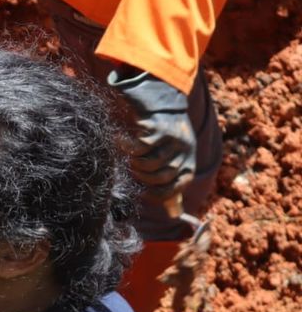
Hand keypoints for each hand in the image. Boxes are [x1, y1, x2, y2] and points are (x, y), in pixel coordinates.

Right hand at [107, 66, 195, 199]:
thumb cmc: (161, 133)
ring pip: (150, 164)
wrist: (159, 97)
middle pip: (160, 178)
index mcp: (189, 162)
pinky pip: (139, 148)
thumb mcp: (171, 159)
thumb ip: (171, 184)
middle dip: (142, 176)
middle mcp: (186, 152)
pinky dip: (126, 146)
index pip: (173, 190)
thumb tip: (174, 214)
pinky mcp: (160, 128)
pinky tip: (121, 139)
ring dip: (134, 161)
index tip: (141, 190)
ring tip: (129, 152)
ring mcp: (174, 140)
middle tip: (132, 165)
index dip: (155, 193)